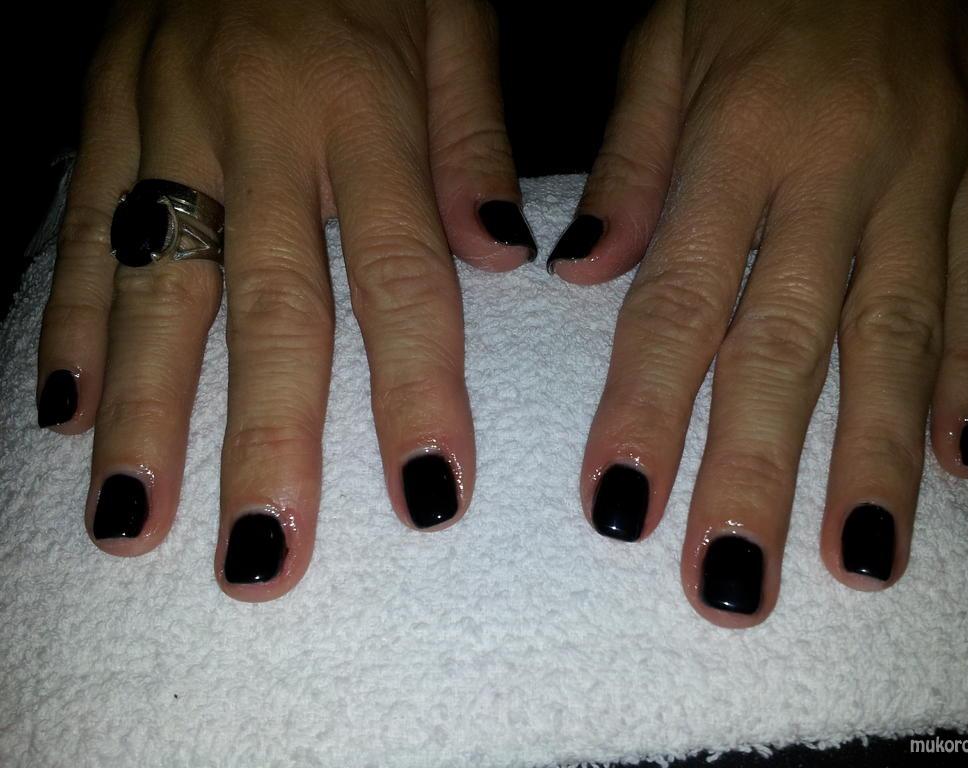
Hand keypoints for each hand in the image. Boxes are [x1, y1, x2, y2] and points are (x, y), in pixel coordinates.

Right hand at [36, 0, 532, 600]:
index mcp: (363, 109)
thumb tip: (505, 257)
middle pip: (269, 309)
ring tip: (132, 523)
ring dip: (142, 415)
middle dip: (263, 440)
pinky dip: (68, 325)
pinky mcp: (102, 110)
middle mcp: (259, 125)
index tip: (428, 498)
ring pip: (154, 286)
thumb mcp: (453, 17)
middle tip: (262, 555)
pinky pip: (80, 229)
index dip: (417, 392)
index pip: (401, 279)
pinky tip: (60, 415)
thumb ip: (471, 143)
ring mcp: (166, 120)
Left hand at [550, 0, 967, 625]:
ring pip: (900, 339)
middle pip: (787, 346)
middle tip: (729, 581)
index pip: (680, 301)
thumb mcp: (668, 39)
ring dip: (875, 461)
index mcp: (740, 139)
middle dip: (757, 472)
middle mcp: (836, 171)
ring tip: (856, 561)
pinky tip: (962, 466)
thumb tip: (581, 272)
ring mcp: (931, 176)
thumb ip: (631, 162)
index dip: (645, 409)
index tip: (618, 506)